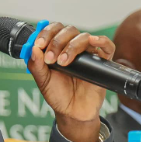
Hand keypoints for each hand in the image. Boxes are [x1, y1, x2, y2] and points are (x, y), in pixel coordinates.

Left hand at [27, 22, 114, 141]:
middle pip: (68, 30)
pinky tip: (93, 43)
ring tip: (63, 62)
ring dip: (72, 46)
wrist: (72, 112)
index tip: (39, 44)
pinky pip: (107, 46)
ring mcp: (88, 54)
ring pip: (84, 37)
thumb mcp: (43, 81)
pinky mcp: (102, 62)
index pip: (54, 30)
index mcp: (57, 48)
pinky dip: (102, 41)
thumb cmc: (58, 94)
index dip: (46, 33)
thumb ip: (36, 65)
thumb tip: (33, 49)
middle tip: (50, 58)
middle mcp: (73, 47)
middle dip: (57, 42)